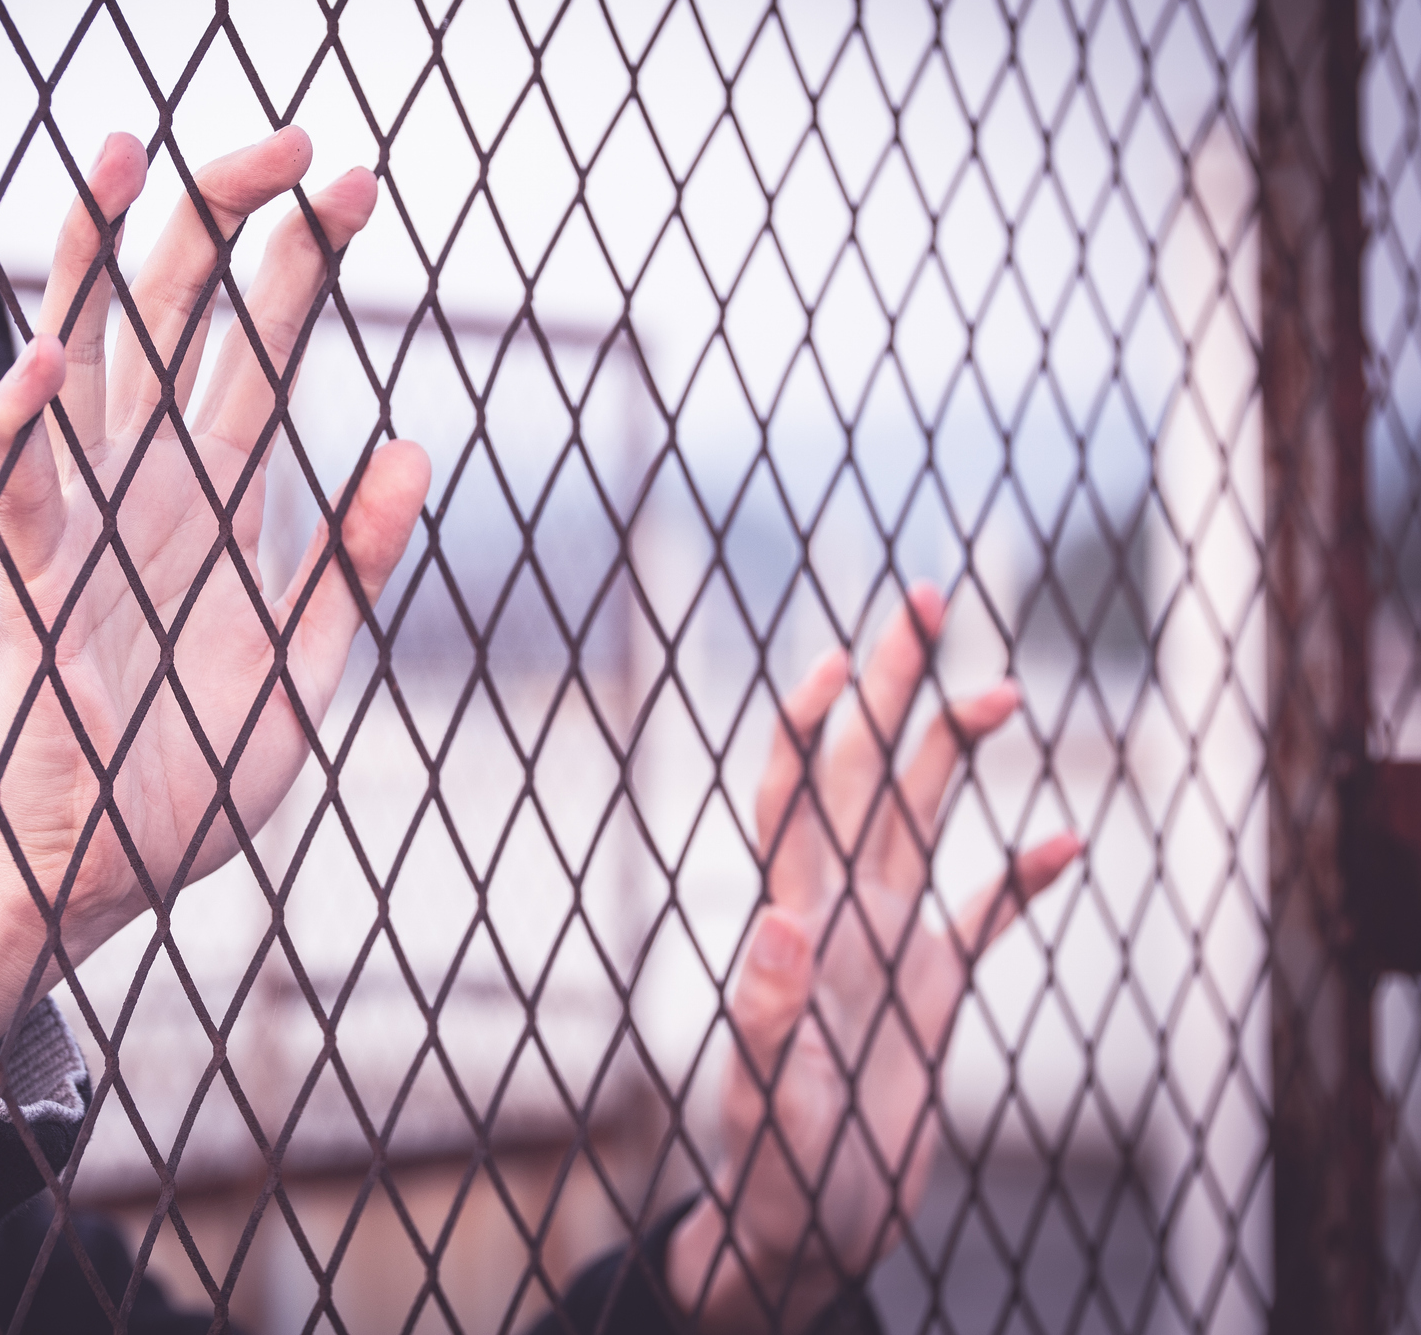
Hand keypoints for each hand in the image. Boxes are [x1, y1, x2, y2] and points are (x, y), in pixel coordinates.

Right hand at [0, 130, 429, 1057]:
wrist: (89, 885)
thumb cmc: (180, 776)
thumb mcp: (301, 669)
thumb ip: (353, 564)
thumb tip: (411, 445)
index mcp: (215, 502)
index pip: (257, 349)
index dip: (299, 262)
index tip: (355, 182)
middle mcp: (146, 493)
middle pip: (177, 323)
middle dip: (227, 222)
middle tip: (294, 135)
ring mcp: (86, 539)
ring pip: (81, 371)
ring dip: (98, 266)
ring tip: (119, 155)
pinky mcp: (38, 610)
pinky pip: (28, 507)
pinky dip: (28, 433)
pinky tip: (42, 356)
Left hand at [667, 586, 1079, 1330]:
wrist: (801, 1235)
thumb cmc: (771, 1182)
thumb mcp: (767, 1107)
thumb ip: (763, 1021)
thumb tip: (771, 922)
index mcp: (795, 932)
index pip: (792, 803)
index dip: (806, 731)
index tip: (837, 661)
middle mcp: (838, 920)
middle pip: (866, 780)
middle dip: (891, 691)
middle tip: (923, 597)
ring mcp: (885, 950)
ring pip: (922, 826)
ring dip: (955, 756)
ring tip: (1003, 694)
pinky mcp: (927, 995)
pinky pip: (980, 917)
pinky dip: (1022, 877)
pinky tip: (1068, 838)